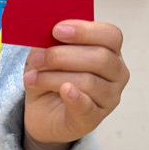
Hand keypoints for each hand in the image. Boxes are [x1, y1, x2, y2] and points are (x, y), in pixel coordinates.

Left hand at [22, 20, 129, 148]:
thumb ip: (52, 42)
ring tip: (31, 78)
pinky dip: (75, 97)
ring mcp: (109, 97)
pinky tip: (64, 90)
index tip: (57, 30)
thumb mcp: (47, 54)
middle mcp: (117, 73)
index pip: (110, 35)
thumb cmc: (50, 75)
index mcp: (109, 50)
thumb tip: (46, 33)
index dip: (85, 31)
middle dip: (62, 56)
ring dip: (53, 77)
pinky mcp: (94, 118)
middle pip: (100, 58)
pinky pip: (87, 107)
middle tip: (37, 58)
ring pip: (88, 81)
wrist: (41, 111)